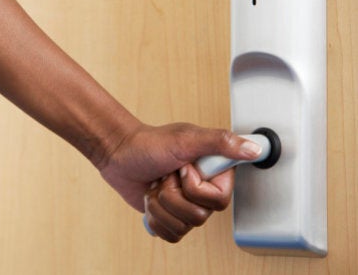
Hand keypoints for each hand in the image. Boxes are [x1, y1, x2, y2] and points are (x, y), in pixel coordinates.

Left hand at [97, 123, 260, 212]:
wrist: (119, 154)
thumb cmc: (149, 144)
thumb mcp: (186, 138)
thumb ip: (221, 142)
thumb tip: (254, 149)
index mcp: (213, 173)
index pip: (220, 201)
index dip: (195, 189)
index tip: (183, 169)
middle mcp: (203, 191)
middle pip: (199, 217)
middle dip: (172, 196)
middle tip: (165, 176)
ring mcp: (185, 206)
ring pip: (182, 227)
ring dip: (160, 205)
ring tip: (156, 185)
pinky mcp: (170, 217)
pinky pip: (170, 234)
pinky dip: (154, 217)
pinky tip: (151, 199)